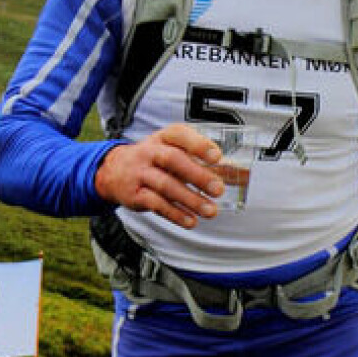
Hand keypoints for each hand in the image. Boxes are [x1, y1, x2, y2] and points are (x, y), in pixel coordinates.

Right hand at [94, 124, 224, 228]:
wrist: (113, 171)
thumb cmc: (156, 161)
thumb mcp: (176, 153)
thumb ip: (208, 164)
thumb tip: (244, 175)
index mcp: (164, 137)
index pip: (180, 135)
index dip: (198, 144)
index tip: (217, 156)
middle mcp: (150, 152)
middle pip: (173, 160)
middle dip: (197, 175)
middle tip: (219, 190)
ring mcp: (140, 173)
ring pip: (166, 185)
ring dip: (190, 199)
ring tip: (211, 211)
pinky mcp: (135, 195)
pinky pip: (155, 204)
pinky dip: (175, 213)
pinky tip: (191, 221)